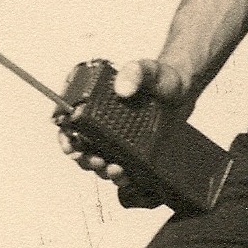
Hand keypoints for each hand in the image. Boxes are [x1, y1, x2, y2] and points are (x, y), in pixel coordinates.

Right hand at [56, 59, 190, 206]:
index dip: (65, 137)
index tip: (71, 148)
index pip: (69, 121)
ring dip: (102, 170)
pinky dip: (120, 177)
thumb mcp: (148, 69)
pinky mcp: (130, 151)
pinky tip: (127, 177)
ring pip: (99, 161)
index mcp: (94, 101)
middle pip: (81, 147)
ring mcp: (114, 138)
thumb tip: (123, 89)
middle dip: (85, 159)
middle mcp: (100, 122)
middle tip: (97, 161)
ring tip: (115, 170)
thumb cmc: (161, 76)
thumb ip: (135, 72)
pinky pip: (119, 168)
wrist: (183, 90)